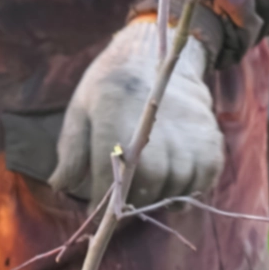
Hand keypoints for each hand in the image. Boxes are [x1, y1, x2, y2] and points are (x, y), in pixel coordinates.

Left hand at [50, 17, 224, 206]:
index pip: (110, 168)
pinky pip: (205, 176)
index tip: (97, 215)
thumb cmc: (109, 87)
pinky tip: (174, 192)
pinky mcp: (209, 134)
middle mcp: (154, 119)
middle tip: (123, 209)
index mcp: (113, 111)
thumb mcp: (80, 110)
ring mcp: (186, 126)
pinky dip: (190, 191)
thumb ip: (71, 150)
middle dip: (134, 202)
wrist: (154, 54)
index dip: (103, 198)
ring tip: (146, 199)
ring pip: (178, 181)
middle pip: (150, 179)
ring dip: (161, 199)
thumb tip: (59, 186)